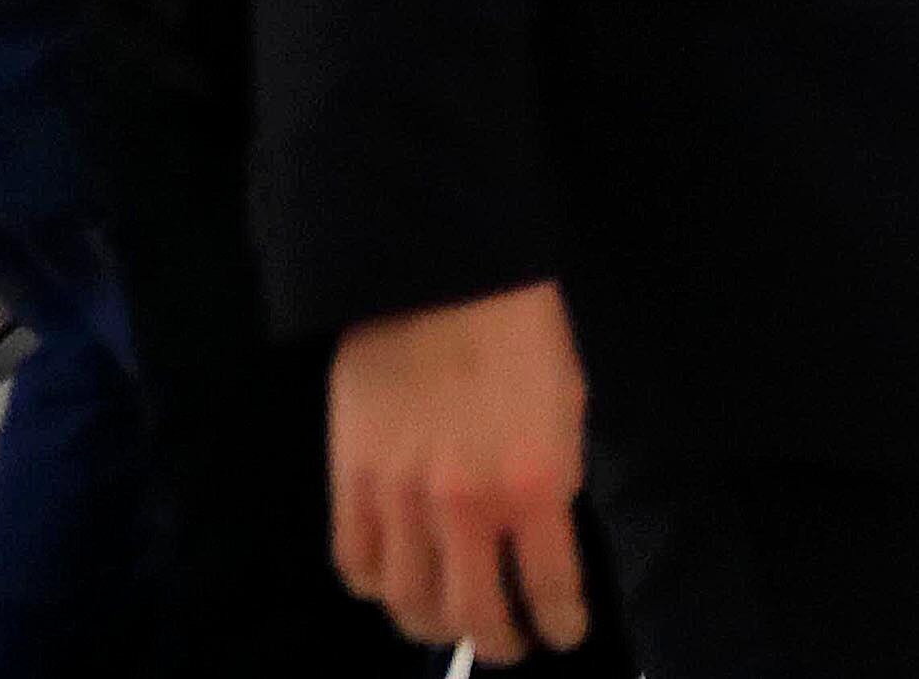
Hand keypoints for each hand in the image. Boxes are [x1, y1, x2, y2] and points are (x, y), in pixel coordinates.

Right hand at [330, 281, 592, 663]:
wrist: (443, 276)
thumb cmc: (523, 332)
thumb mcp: (568, 408)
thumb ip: (554, 480)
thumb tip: (540, 535)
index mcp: (535, 485)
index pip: (549, 587)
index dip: (559, 623)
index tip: (564, 635)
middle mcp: (465, 508)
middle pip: (472, 613)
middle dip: (496, 644)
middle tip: (508, 648)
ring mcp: (401, 499)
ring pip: (407, 602)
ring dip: (433, 627)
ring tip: (451, 628)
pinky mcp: (351, 480)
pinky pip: (355, 562)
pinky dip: (374, 588)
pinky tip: (394, 586)